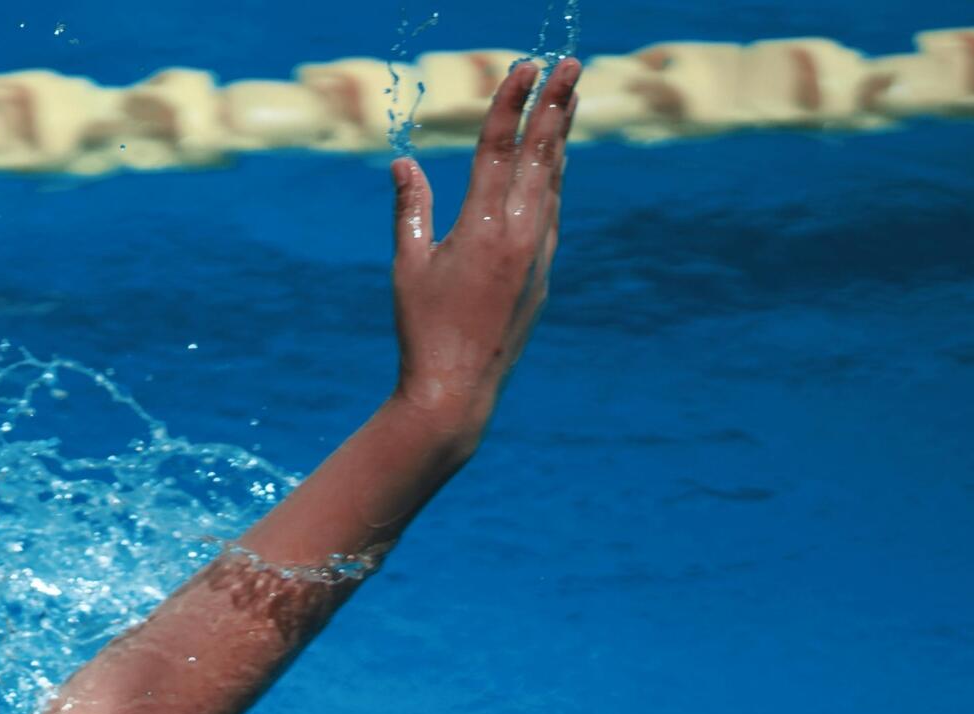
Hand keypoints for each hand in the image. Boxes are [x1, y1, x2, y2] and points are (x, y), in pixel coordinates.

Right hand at [389, 56, 579, 444]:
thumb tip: (402, 163)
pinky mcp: (544, 274)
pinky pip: (553, 214)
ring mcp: (539, 254)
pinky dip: (554, 181)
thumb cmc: (422, 329)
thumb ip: (410, 209)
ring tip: (571, 100)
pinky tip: (554, 165)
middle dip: (556, 104)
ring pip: (554, 181)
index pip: (500, 148)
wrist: (457, 390)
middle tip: (570, 64)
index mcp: (482, 227)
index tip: (524, 66)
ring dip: (560, 137)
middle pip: (541, 154)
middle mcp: (519, 234)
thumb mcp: (407, 266)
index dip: (512, 102)